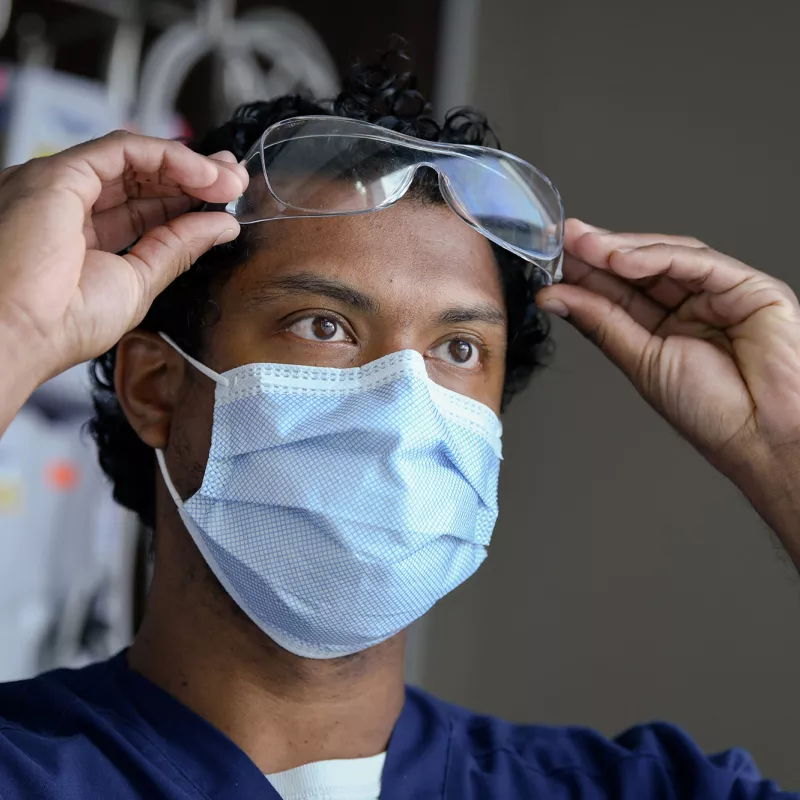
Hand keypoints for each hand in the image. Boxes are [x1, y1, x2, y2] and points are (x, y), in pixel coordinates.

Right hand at [0, 130, 246, 400]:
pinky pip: (123, 150)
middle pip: (141, 179)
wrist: (17, 331)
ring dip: (189, 165)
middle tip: (237, 180)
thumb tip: (222, 226)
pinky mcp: (60, 172)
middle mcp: (68, 206)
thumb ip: (177, 248)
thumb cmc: (63, 322)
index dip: (186, 202)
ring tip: (230, 178)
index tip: (226, 202)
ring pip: (135, 160)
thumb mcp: (138, 282)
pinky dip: (169, 156)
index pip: (143, 209)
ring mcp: (62, 186)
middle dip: (195, 177)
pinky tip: (205, 174)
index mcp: (82, 237)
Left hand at [537, 219, 799, 547]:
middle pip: (639, 268)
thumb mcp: (640, 362)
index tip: (551, 260)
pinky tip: (620, 258)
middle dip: (597, 252)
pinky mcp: (749, 286)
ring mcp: (720, 293)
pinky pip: (697, 262)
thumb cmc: (712, 411)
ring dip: (620, 249)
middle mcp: (691, 306)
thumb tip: (556, 297)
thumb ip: (601, 323)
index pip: (618, 292)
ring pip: (665, 256)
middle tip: (561, 240)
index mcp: (665, 329)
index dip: (585, 274)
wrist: (763, 437)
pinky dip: (657, 256)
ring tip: (582, 246)